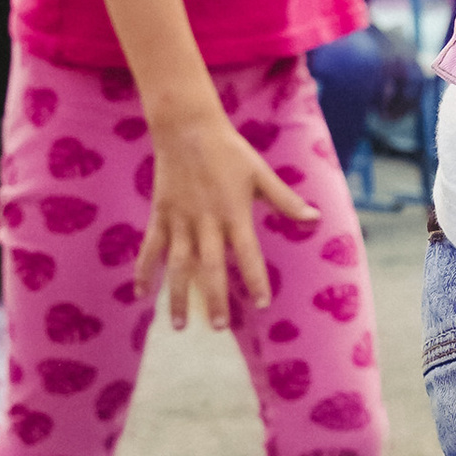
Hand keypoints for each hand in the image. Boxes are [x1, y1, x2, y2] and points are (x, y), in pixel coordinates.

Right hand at [138, 98, 316, 331]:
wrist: (187, 128)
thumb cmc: (229, 151)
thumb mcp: (261, 174)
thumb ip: (285, 200)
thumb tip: (316, 218)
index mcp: (233, 213)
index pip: (247, 253)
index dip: (255, 279)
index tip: (261, 304)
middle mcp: (205, 221)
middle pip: (210, 267)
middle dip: (214, 298)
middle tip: (218, 327)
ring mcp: (179, 220)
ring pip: (177, 265)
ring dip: (177, 296)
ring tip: (180, 326)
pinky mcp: (160, 215)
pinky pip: (150, 248)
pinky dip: (144, 271)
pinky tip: (140, 294)